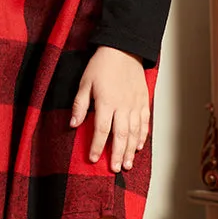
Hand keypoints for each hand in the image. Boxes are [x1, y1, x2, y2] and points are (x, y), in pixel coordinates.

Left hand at [70, 46, 150, 173]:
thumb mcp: (85, 82)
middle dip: (116, 154)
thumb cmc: (102, 64)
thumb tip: (73, 123)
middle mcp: (123, 106)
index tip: (93, 159)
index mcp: (107, 102)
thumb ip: (80, 105)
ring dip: (130, 150)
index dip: (97, 146)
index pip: (102, 130)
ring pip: (134, 132)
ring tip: (126, 164)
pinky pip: (144, 123)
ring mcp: (135, 105)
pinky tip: (138, 146)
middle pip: (120, 136)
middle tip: (114, 169)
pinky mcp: (143, 101)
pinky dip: (142, 136)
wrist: (123, 49)